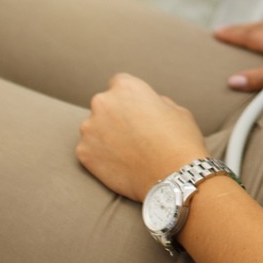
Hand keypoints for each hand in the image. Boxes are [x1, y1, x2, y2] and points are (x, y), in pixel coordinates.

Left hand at [76, 73, 209, 200]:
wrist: (173, 178)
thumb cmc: (180, 141)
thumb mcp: (175, 109)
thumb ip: (154, 102)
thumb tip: (145, 107)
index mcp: (126, 87)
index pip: (119, 84)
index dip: (130, 98)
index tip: (136, 111)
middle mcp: (103, 103)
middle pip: (104, 105)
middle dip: (115, 115)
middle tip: (132, 133)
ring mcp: (89, 129)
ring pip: (94, 128)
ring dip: (105, 136)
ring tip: (126, 152)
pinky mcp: (83, 153)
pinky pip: (89, 150)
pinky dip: (100, 156)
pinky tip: (119, 164)